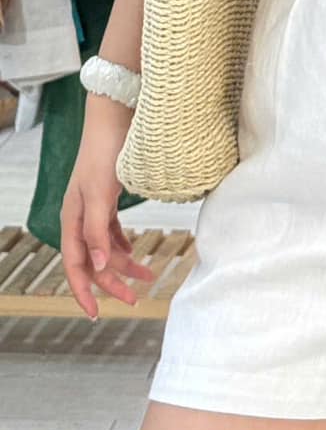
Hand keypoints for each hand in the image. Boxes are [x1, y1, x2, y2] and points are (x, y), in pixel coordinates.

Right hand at [60, 99, 155, 318]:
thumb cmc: (105, 152)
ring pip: (106, 247)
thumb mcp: (100, 194)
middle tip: (137, 298)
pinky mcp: (108, 198)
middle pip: (94, 260)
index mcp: (72, 218)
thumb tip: (100, 266)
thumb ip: (98, 231)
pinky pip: (113, 231)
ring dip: (124, 264)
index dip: (84, 292)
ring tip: (148, 276)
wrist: (117, 116)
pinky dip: (124, 244)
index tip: (97, 314)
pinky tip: (135, 252)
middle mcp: (80, 216)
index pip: (75, 265)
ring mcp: (94, 207)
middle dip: (113, 282)